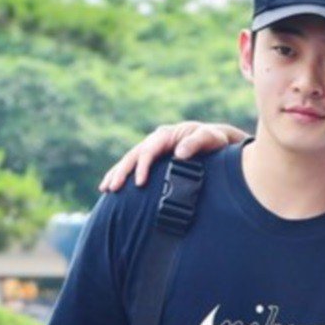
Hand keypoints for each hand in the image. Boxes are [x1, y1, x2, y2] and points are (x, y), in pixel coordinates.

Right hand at [98, 121, 247, 191]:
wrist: (219, 140)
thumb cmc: (216, 139)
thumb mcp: (210, 138)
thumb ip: (196, 142)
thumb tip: (179, 153)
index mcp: (167, 135)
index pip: (148, 150)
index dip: (142, 166)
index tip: (139, 183)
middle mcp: (157, 140)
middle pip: (134, 155)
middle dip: (121, 172)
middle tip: (112, 188)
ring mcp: (155, 148)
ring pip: (130, 160)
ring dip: (117, 173)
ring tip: (105, 189)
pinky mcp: (156, 157)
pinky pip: (136, 165)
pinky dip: (123, 174)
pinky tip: (114, 186)